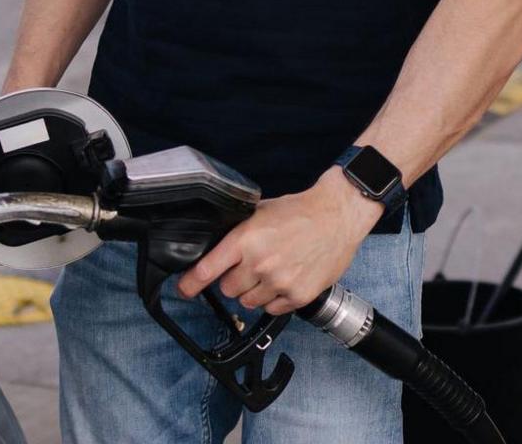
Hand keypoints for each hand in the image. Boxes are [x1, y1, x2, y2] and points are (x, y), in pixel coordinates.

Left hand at [177, 168, 383, 314]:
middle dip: (234, 279)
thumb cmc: (300, 212)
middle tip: (250, 266)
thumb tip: (217, 250)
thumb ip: (238, 233)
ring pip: (248, 302)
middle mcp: (260, 263)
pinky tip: (285, 280)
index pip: (208, 269)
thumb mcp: (260, 212)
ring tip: (271, 271)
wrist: (337, 216)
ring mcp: (280, 282)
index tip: (184, 290)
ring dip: (254, 291)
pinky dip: (275, 299)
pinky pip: (272, 309)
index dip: (191, 283)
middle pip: (228, 289)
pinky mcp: (298, 295)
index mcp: (246, 239)